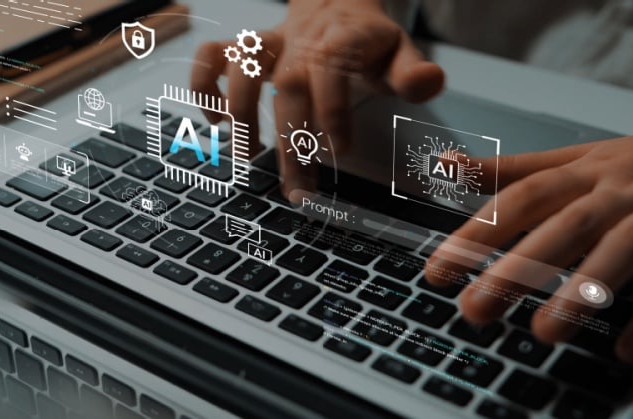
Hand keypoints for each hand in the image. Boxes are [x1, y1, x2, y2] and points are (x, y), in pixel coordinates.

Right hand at [191, 0, 443, 197]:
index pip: (332, 69)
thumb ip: (411, 72)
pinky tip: (216, 121)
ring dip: (240, 111)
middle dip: (291, 139)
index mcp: (342, 40)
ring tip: (248, 157)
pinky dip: (204, 85)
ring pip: (242, 66)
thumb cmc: (367, 42)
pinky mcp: (246, 50)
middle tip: (298, 189)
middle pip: (289, 86)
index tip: (339, 151)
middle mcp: (301, 42)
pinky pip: (212, 56)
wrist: (336, 4)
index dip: (333, 109)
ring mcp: (270, 44)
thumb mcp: (399, 52)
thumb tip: (428, 83)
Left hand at [426, 115, 632, 363]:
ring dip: (582, 291)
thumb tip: (444, 164)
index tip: (437, 271)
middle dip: (516, 269)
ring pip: (622, 250)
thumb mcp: (580, 158)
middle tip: (475, 310)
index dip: (476, 233)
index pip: (520, 198)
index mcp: (585, 172)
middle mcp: (621, 190)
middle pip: (563, 226)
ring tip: (544, 333)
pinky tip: (629, 348)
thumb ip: (513, 170)